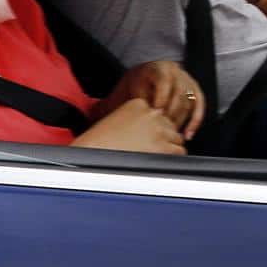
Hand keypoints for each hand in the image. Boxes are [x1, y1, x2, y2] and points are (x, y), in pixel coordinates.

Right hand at [72, 98, 186, 154]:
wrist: (88, 154)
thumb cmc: (98, 142)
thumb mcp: (117, 121)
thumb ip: (136, 121)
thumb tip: (151, 132)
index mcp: (138, 104)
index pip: (160, 115)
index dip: (155, 129)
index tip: (145, 137)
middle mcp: (151, 114)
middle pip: (170, 126)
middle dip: (164, 138)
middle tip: (150, 150)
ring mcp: (157, 130)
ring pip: (177, 139)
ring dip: (168, 148)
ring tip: (153, 157)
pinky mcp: (160, 147)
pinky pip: (178, 152)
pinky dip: (172, 158)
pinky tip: (159, 162)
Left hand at [99, 60, 204, 140]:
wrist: (142, 84)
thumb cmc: (132, 89)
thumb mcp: (126, 92)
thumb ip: (127, 102)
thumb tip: (116, 113)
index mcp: (156, 68)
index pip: (163, 80)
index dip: (161, 97)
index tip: (156, 112)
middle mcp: (175, 71)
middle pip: (179, 92)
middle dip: (171, 113)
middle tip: (162, 127)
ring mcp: (186, 80)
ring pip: (189, 101)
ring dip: (181, 120)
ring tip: (172, 134)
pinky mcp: (195, 91)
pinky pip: (199, 105)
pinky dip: (195, 121)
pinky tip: (188, 133)